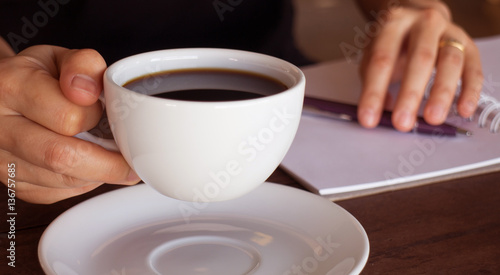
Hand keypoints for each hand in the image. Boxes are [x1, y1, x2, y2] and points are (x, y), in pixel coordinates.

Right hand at [0, 45, 139, 203]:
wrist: (2, 98)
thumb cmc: (35, 78)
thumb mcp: (60, 58)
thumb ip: (83, 66)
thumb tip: (90, 92)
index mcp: (12, 87)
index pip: (67, 116)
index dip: (96, 119)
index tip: (110, 115)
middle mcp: (0, 128)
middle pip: (62, 158)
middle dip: (109, 163)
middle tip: (132, 161)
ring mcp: (3, 162)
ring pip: (63, 180)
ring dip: (97, 173)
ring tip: (110, 157)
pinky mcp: (14, 185)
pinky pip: (58, 193)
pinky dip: (82, 183)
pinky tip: (86, 165)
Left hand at [357, 0, 482, 131]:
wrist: (419, 18)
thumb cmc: (393, 43)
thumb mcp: (373, 54)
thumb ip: (373, 79)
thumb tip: (384, 108)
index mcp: (394, 23)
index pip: (382, 59)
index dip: (374, 92)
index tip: (369, 119)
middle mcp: (424, 24)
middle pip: (420, 58)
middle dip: (410, 94)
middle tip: (402, 123)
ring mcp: (450, 33)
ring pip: (450, 62)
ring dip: (442, 93)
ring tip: (433, 118)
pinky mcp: (469, 46)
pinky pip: (473, 69)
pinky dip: (470, 91)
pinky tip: (463, 110)